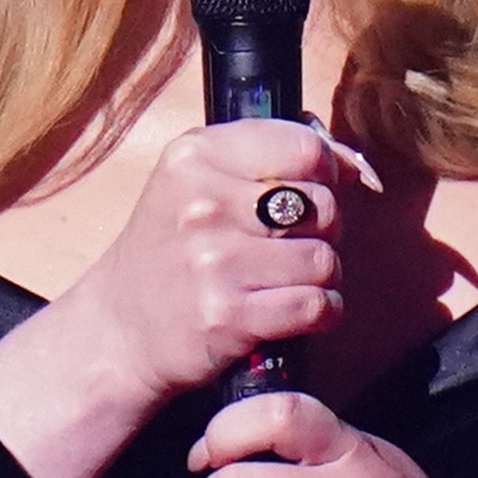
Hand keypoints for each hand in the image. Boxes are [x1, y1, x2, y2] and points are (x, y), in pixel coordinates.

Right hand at [0, 121, 370, 477]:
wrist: (122, 328)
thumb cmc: (173, 250)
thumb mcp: (198, 182)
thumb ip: (271, 158)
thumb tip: (356, 166)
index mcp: (194, 157)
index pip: (305, 149)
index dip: (323, 174)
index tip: (308, 194)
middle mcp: (202, 204)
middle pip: (323, 206)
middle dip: (322, 230)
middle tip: (289, 245)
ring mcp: (213, 262)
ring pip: (324, 260)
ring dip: (321, 277)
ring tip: (287, 281)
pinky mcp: (227, 316)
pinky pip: (316, 305)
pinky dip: (321, 312)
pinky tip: (295, 311)